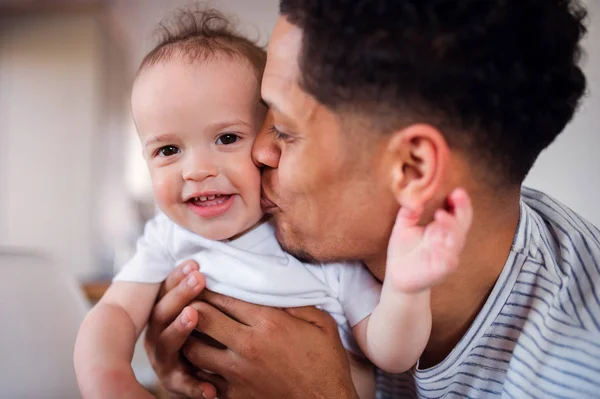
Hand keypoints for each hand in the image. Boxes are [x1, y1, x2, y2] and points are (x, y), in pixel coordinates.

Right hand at [144, 260, 217, 398]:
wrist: (202, 374)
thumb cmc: (207, 333)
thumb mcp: (203, 310)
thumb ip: (201, 292)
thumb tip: (204, 262)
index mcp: (162, 316)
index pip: (164, 292)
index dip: (177, 277)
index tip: (194, 263)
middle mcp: (157, 337)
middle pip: (162, 313)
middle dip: (180, 294)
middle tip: (198, 278)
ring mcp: (163, 360)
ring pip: (166, 345)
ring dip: (179, 328)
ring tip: (193, 314)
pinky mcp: (174, 383)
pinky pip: (183, 385)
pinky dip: (195, 386)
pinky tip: (210, 388)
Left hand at [182, 292, 358, 398]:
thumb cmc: (326, 364)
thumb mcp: (322, 324)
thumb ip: (296, 303)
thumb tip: (273, 289)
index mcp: (269, 324)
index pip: (225, 298)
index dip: (209, 288)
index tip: (203, 282)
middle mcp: (248, 346)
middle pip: (202, 318)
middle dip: (192, 305)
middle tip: (188, 299)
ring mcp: (237, 374)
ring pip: (194, 350)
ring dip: (188, 336)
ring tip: (189, 328)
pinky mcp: (234, 396)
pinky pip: (202, 378)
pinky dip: (197, 366)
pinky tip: (201, 358)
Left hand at [387, 188, 472, 292]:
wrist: (397, 276)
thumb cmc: (403, 249)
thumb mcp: (403, 226)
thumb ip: (409, 211)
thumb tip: (415, 195)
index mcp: (441, 228)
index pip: (457, 212)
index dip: (460, 201)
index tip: (456, 190)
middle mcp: (448, 240)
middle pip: (462, 222)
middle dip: (462, 208)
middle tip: (457, 194)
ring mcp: (447, 255)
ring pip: (458, 240)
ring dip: (452, 226)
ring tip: (440, 214)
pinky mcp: (441, 270)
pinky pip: (449, 261)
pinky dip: (445, 253)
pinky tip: (436, 245)